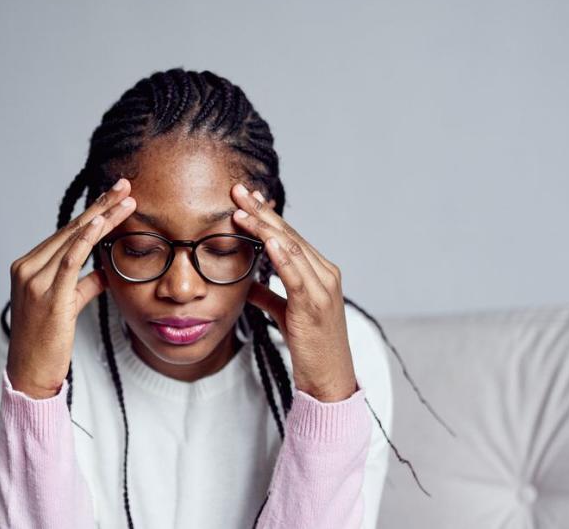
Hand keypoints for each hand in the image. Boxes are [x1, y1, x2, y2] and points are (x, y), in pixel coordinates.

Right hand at [6, 178, 137, 398]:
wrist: (29, 373)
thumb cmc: (47, 342)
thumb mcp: (66, 306)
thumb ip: (83, 285)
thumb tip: (105, 271)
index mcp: (28, 266)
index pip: (66, 233)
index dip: (92, 213)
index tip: (115, 196)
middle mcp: (27, 268)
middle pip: (70, 230)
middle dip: (100, 206)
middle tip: (125, 185)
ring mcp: (34, 281)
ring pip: (73, 240)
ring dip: (102, 217)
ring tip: (126, 200)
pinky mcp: (47, 297)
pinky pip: (69, 262)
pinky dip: (85, 240)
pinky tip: (100, 223)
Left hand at [231, 183, 357, 402]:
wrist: (329, 378)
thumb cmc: (310, 347)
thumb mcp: (285, 315)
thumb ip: (269, 296)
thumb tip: (248, 284)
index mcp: (320, 272)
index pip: (290, 236)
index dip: (266, 216)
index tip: (244, 198)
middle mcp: (325, 274)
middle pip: (289, 234)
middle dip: (262, 211)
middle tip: (238, 190)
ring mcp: (323, 288)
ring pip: (291, 248)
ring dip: (264, 227)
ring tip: (241, 210)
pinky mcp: (315, 305)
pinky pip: (296, 275)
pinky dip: (282, 255)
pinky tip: (267, 240)